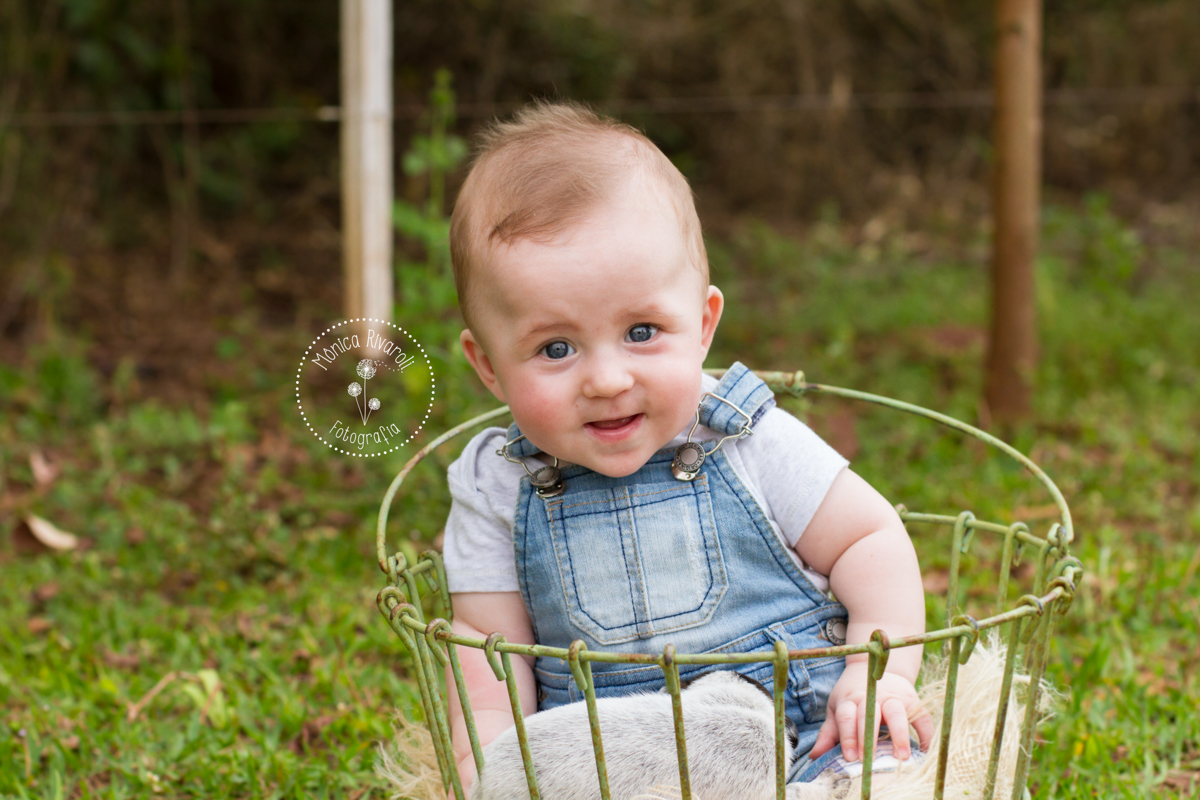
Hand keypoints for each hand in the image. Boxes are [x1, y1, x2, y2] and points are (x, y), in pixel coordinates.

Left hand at [809, 662, 933, 762]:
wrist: (876, 666)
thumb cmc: (853, 694)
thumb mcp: (838, 708)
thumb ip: (830, 732)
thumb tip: (814, 756)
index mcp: (850, 699)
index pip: (847, 717)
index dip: (848, 737)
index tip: (850, 757)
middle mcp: (872, 695)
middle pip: (869, 715)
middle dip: (869, 738)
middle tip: (870, 761)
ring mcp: (893, 696)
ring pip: (896, 713)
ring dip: (899, 734)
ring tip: (902, 756)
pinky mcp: (913, 699)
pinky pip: (922, 716)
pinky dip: (925, 733)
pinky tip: (924, 750)